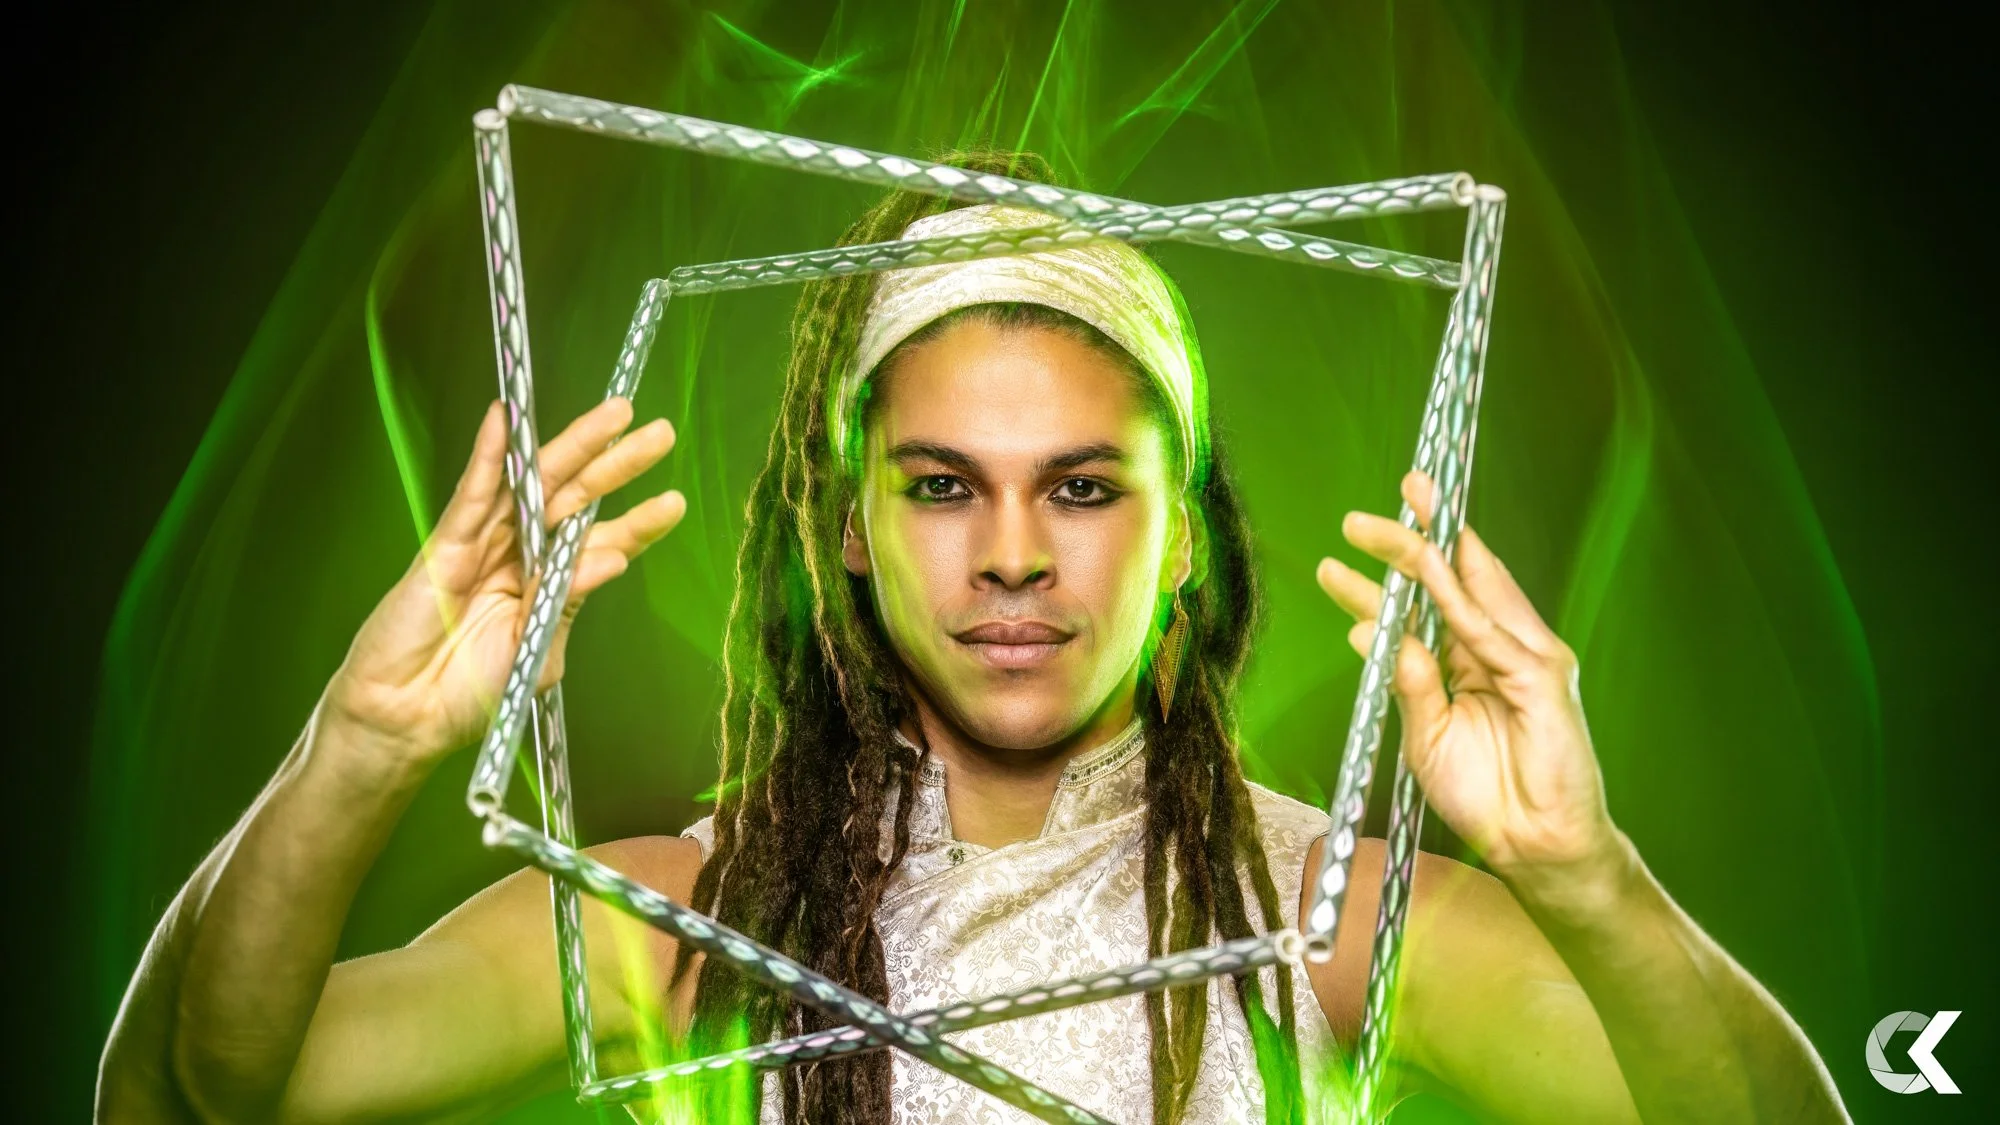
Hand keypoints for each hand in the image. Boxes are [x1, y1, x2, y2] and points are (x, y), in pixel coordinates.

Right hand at [324, 398, 684, 774]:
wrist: (409, 717)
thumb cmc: (472, 696)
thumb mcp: (536, 654)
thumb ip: (569, 604)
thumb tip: (612, 560)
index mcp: (551, 586)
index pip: (602, 543)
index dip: (637, 522)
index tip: (673, 501)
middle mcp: (524, 557)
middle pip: (576, 499)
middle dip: (618, 464)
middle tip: (660, 433)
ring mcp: (486, 545)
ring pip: (535, 483)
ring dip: (574, 445)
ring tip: (615, 414)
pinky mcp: (447, 544)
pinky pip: (472, 492)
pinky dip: (490, 455)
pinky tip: (507, 419)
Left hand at [1317, 471, 1623, 904]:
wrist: (1533, 845)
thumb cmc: (1486, 796)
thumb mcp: (1428, 737)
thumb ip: (1407, 685)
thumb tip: (1368, 635)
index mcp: (1468, 660)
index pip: (1427, 603)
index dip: (1393, 567)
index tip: (1352, 538)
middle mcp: (1495, 649)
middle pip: (1448, 582)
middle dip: (1407, 541)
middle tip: (1360, 518)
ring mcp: (1522, 659)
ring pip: (1468, 594)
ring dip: (1426, 555)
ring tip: (1382, 528)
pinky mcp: (1542, 678)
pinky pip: (1490, 634)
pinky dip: (1458, 603)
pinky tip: (1428, 574)